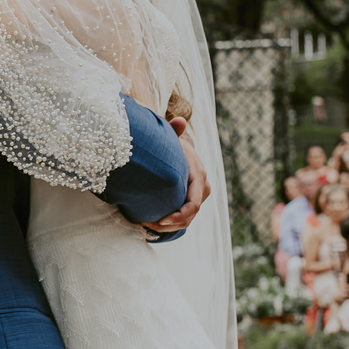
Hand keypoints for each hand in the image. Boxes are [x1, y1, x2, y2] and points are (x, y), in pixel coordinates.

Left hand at [142, 117, 210, 233]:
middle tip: (148, 225)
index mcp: (198, 175)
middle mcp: (202, 187)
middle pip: (190, 215)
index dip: (179, 215)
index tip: (161, 220)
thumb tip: (179, 121)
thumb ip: (173, 131)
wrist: (176, 147)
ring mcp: (197, 195)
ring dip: (168, 227)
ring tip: (147, 226)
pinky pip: (183, 217)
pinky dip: (169, 224)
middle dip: (170, 225)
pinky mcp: (189, 199)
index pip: (194, 203)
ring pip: (187, 220)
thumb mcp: (171, 137)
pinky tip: (151, 224)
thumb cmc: (171, 143)